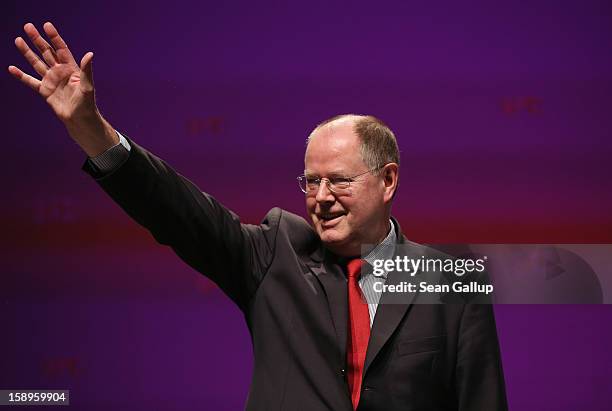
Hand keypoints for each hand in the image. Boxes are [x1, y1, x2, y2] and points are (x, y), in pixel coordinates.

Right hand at [8, 22, 117, 155]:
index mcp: (71, 68)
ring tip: (18, 40)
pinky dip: (21, 75)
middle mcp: (59, 72)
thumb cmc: (87, 103)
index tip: (47, 25)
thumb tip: (90, 54)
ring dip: (27, 52)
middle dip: (37, 39)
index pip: (61, 49)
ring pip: (36, 63)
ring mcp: (51, 80)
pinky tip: (11, 68)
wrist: (80, 119)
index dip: (54, 37)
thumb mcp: (87, 85)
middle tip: (28, 26)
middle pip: (46, 52)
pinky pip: (31, 81)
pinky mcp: (44, 91)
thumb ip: (87, 69)